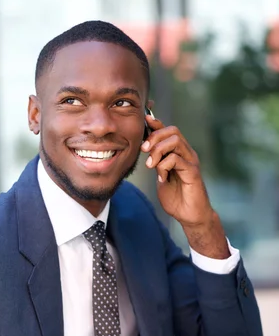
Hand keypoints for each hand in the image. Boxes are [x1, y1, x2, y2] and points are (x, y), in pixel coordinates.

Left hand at [141, 114, 229, 257]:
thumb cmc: (176, 197)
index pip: (169, 131)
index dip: (157, 123)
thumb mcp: (160, 175)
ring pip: (175, 141)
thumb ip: (155, 162)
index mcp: (179, 153)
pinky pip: (176, 159)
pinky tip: (161, 178)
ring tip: (151, 165)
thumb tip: (144, 148)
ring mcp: (191, 161)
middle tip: (144, 150)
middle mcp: (187, 154)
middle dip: (155, 137)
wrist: (189, 215)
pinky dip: (163, 166)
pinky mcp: (193, 172)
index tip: (144, 120)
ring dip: (158, 151)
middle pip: (173, 131)